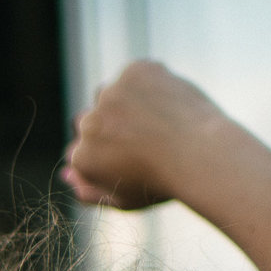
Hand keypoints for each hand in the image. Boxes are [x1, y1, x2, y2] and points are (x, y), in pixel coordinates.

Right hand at [61, 60, 233, 210]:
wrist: (204, 154)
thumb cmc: (165, 184)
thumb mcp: (124, 199)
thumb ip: (89, 191)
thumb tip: (67, 173)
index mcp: (82, 156)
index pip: (81, 148)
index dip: (106, 153)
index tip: (131, 158)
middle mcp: (89, 122)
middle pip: (90, 119)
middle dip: (111, 128)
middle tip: (146, 140)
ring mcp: (112, 93)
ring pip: (110, 94)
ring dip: (125, 104)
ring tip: (157, 122)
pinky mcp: (135, 70)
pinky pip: (135, 74)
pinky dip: (148, 84)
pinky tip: (168, 104)